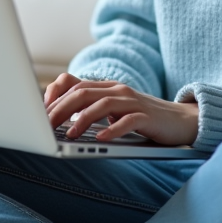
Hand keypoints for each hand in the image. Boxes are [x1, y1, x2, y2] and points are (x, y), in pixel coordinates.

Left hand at [44, 73, 199, 146]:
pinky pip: (128, 120)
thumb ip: (92, 108)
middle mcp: (118, 90)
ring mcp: (133, 102)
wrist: (182, 120)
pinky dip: (112, 129)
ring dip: (82, 120)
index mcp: (107, 87)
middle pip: (82, 93)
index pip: (73, 84)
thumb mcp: (114, 110)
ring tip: (69, 135)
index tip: (39, 112)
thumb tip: (60, 119)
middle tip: (45, 127)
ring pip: (101, 104)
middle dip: (60, 109)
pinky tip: (100, 139)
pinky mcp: (147, 117)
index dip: (54, 95)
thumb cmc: (143, 118)